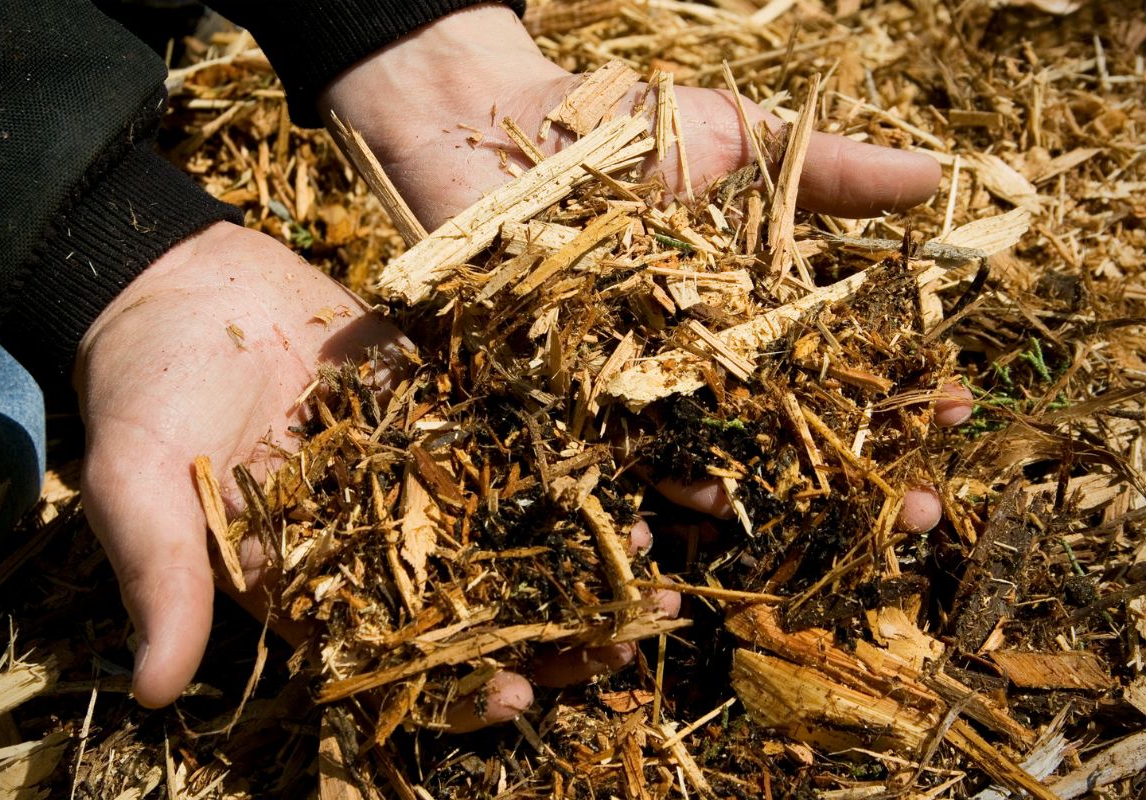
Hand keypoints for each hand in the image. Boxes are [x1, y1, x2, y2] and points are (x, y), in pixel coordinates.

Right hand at [74, 222, 679, 725]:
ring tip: (653, 565)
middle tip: (630, 639)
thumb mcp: (139, 486)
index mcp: (313, 583)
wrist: (179, 285)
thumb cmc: (144, 390)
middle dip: (554, 624)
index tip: (517, 694)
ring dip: (584, 549)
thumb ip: (161, 577)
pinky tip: (636, 466)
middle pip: (478, 601)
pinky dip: (575, 454)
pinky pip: (516, 438)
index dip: (454, 685)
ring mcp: (419, 473)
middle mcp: (378, 540)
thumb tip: (149, 688)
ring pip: (513, 526)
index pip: (394, 657)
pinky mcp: (445, 406)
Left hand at [318, 6, 969, 527]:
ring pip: (707, 454)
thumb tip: (937, 176)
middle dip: (856, 467)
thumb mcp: (737, 141)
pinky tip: (698, 509)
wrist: (498, 127)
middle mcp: (704, 359)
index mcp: (753, 305)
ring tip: (813, 521)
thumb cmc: (624, 127)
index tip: (958, 405)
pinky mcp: (568, 398)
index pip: (842, 358)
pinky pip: (613, 454)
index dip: (902, 385)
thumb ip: (826, 173)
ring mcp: (638, 386)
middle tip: (919, 509)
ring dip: (763, 493)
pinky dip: (651, 485)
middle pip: (788, 425)